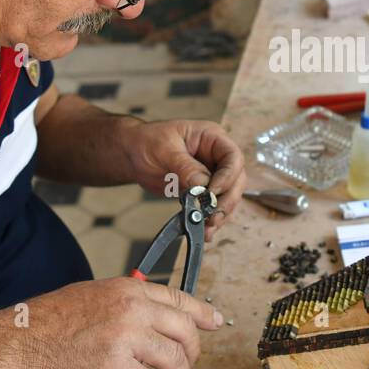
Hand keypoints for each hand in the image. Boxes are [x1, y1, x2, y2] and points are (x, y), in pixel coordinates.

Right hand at [18, 278, 221, 368]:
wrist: (21, 343)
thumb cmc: (48, 321)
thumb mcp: (93, 295)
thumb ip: (125, 304)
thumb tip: (150, 320)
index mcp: (128, 289)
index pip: (179, 298)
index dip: (203, 312)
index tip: (215, 321)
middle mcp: (134, 310)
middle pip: (185, 330)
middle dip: (194, 351)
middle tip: (190, 364)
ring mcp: (127, 339)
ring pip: (175, 359)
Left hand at [122, 119, 245, 239]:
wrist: (132, 154)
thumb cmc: (146, 142)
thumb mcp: (164, 150)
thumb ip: (185, 167)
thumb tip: (203, 185)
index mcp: (211, 137)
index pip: (232, 157)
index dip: (228, 176)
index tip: (213, 192)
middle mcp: (216, 156)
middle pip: (236, 180)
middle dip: (226, 200)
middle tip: (212, 215)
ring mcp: (211, 174)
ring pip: (227, 196)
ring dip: (220, 214)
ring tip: (207, 228)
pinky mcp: (202, 190)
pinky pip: (213, 206)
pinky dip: (210, 218)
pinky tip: (204, 230)